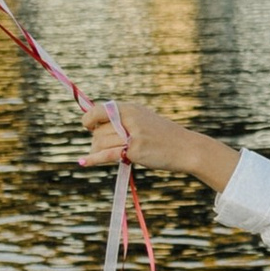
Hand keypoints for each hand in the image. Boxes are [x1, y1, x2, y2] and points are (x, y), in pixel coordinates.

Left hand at [77, 99, 233, 180]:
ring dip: (97, 152)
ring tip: (101, 156)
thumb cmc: (163, 137)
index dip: (89, 121)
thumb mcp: (143, 121)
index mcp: (130, 108)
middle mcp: (129, 118)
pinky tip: (84, 162)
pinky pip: (107, 154)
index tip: (90, 128)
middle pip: (98, 131)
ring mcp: (132, 134)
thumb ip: (122, 121)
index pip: (97, 111)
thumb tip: (95, 128)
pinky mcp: (135, 150)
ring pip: (101, 143)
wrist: (186, 148)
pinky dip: (94, 159)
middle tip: (103, 149)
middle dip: (96, 142)